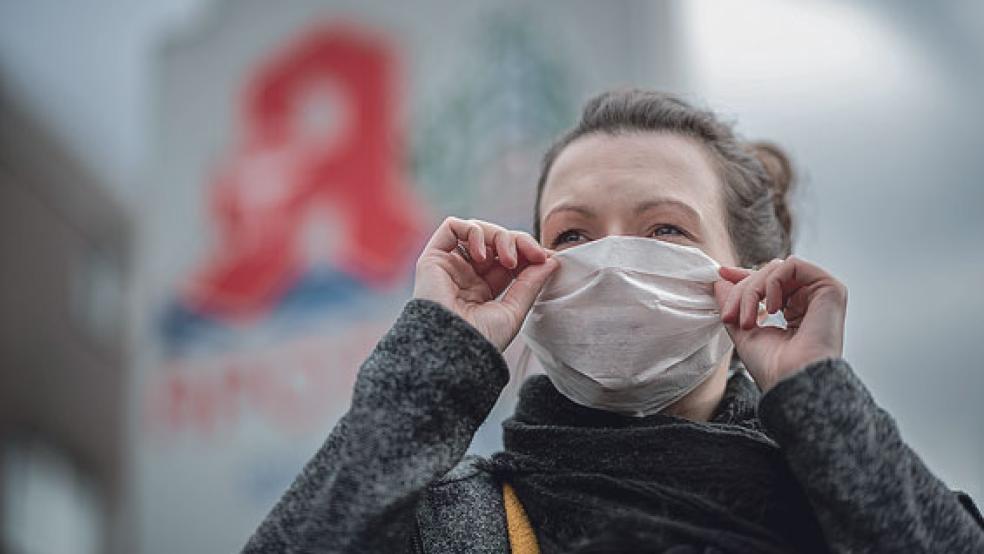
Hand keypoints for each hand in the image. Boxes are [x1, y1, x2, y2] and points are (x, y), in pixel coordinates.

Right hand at [413, 217, 557, 351]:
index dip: (528, 252)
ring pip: (478, 230)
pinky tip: (482, 253)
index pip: (508, 258)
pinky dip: (474, 231)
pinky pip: (452, 226)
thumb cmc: (480, 340)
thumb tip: (552, 260)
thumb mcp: (514, 311)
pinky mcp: (433, 257)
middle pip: (495, 241)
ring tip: (508, 260)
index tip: (546, 258)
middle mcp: (465, 275)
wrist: (452, 350)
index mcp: (482, 290)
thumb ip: (530, 283)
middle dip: (518, 242)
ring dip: (500, 237)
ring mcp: (449, 265)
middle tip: (534, 256)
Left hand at [712, 256, 846, 392]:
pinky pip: (792, 265)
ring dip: (753, 290)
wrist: (792, 381)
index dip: (744, 277)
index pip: (769, 283)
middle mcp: (810, 301)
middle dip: (742, 291)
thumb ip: (734, 304)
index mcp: (795, 312)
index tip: (721, 274)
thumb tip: (720, 281)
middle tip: (730, 317)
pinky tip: (772, 308)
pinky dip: (772, 283)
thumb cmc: (773, 367)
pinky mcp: (831, 288)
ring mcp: (821, 294)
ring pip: (777, 269)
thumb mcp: (744, 331)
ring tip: (748, 320)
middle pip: (769, 274)